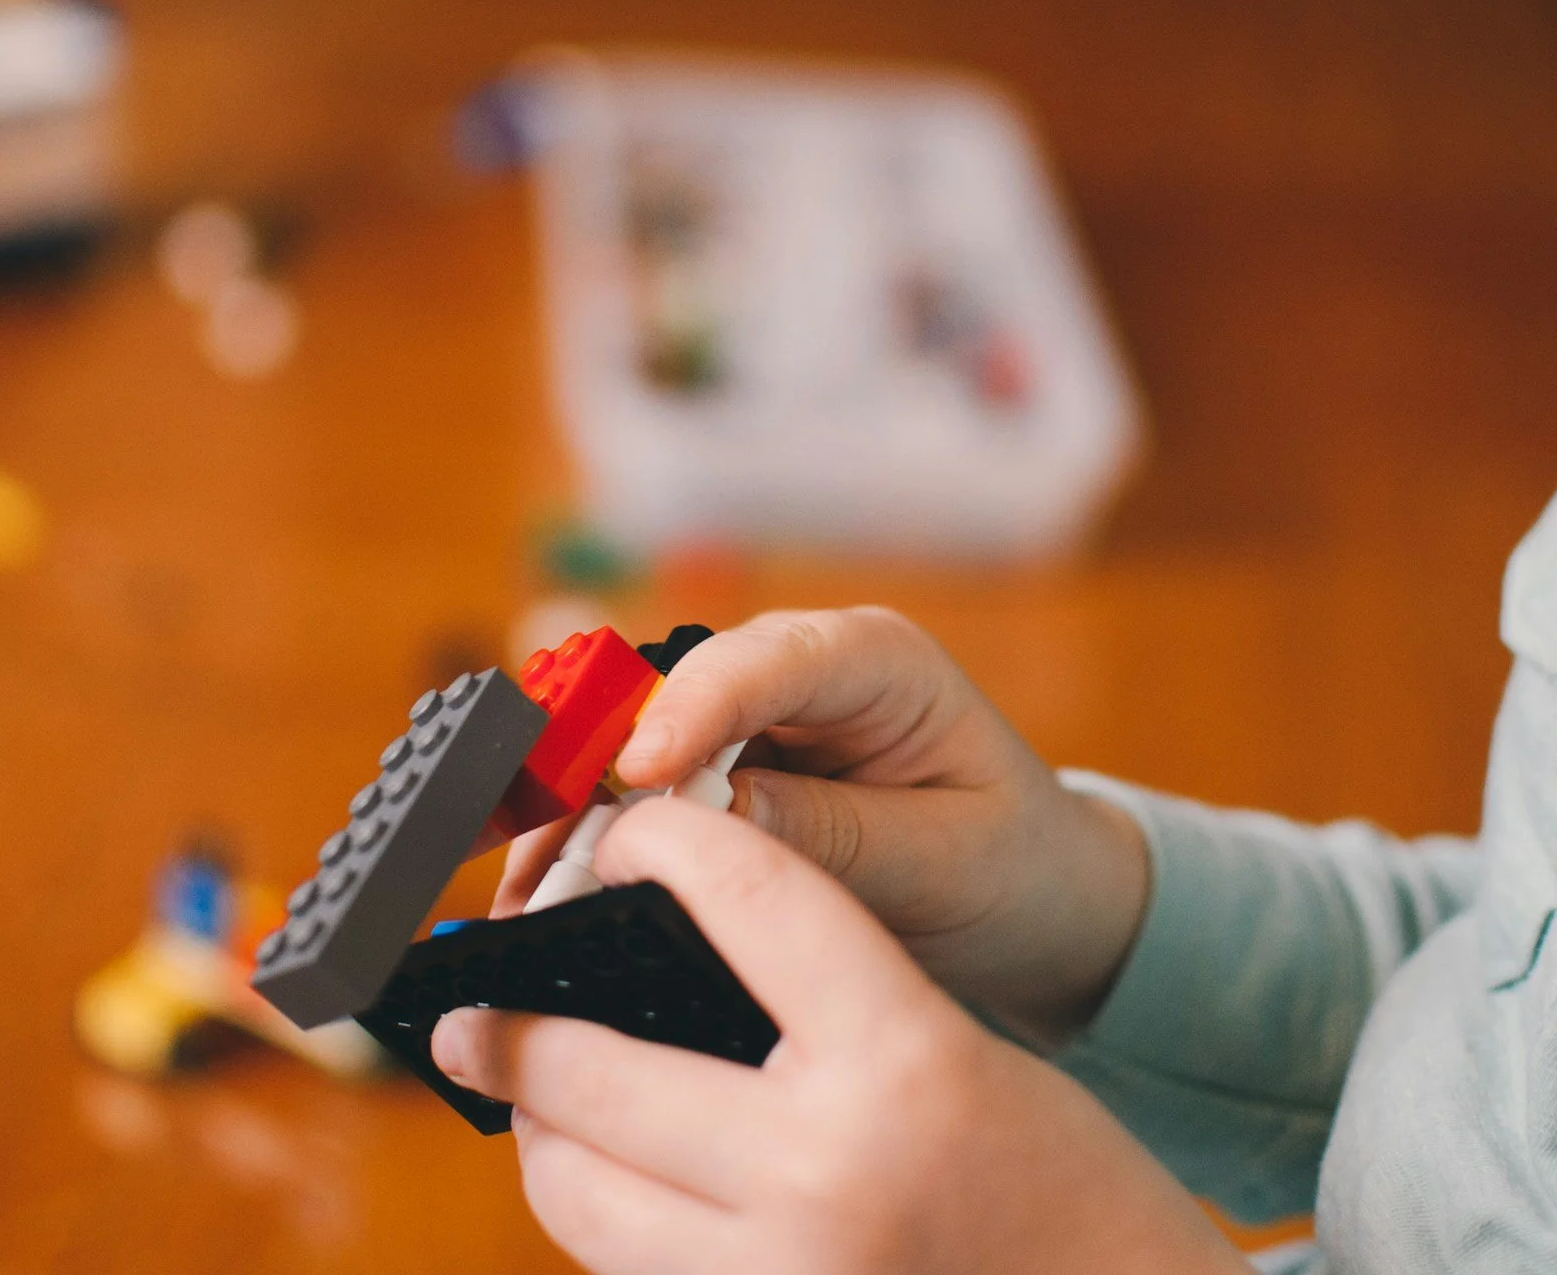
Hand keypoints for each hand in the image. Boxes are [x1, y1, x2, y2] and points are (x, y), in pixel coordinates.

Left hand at [439, 797, 1242, 1274]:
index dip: (664, 844)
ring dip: (539, 1136)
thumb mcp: (964, 1055)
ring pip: (576, 1194)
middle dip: (511, 1027)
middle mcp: (824, 1174)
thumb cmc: (1065, 1187)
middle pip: (593, 1068)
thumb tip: (661, 956)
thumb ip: (828, 1002)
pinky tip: (610, 1182)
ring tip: (530, 1100)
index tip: (620, 834)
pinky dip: (604, 1220)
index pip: (750, 900)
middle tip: (469, 1010)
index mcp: (904, 1065)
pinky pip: (626, 1273)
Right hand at [495, 607, 1146, 1044]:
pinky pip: (634, 790)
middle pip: (669, 691)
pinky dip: (588, 841)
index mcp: (876, 661)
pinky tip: (546, 895)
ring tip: (523, 893)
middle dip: (595, 769)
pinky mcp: (718, 766)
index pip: (768, 661)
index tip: (639, 775)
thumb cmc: (1007, 864)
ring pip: (630, 740)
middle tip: (540, 853)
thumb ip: (832, 835)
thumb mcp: (941, 860)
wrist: (1033, 893)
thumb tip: (708, 820)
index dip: (692, 711)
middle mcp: (797, 668)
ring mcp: (749, 714)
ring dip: (572, 813)